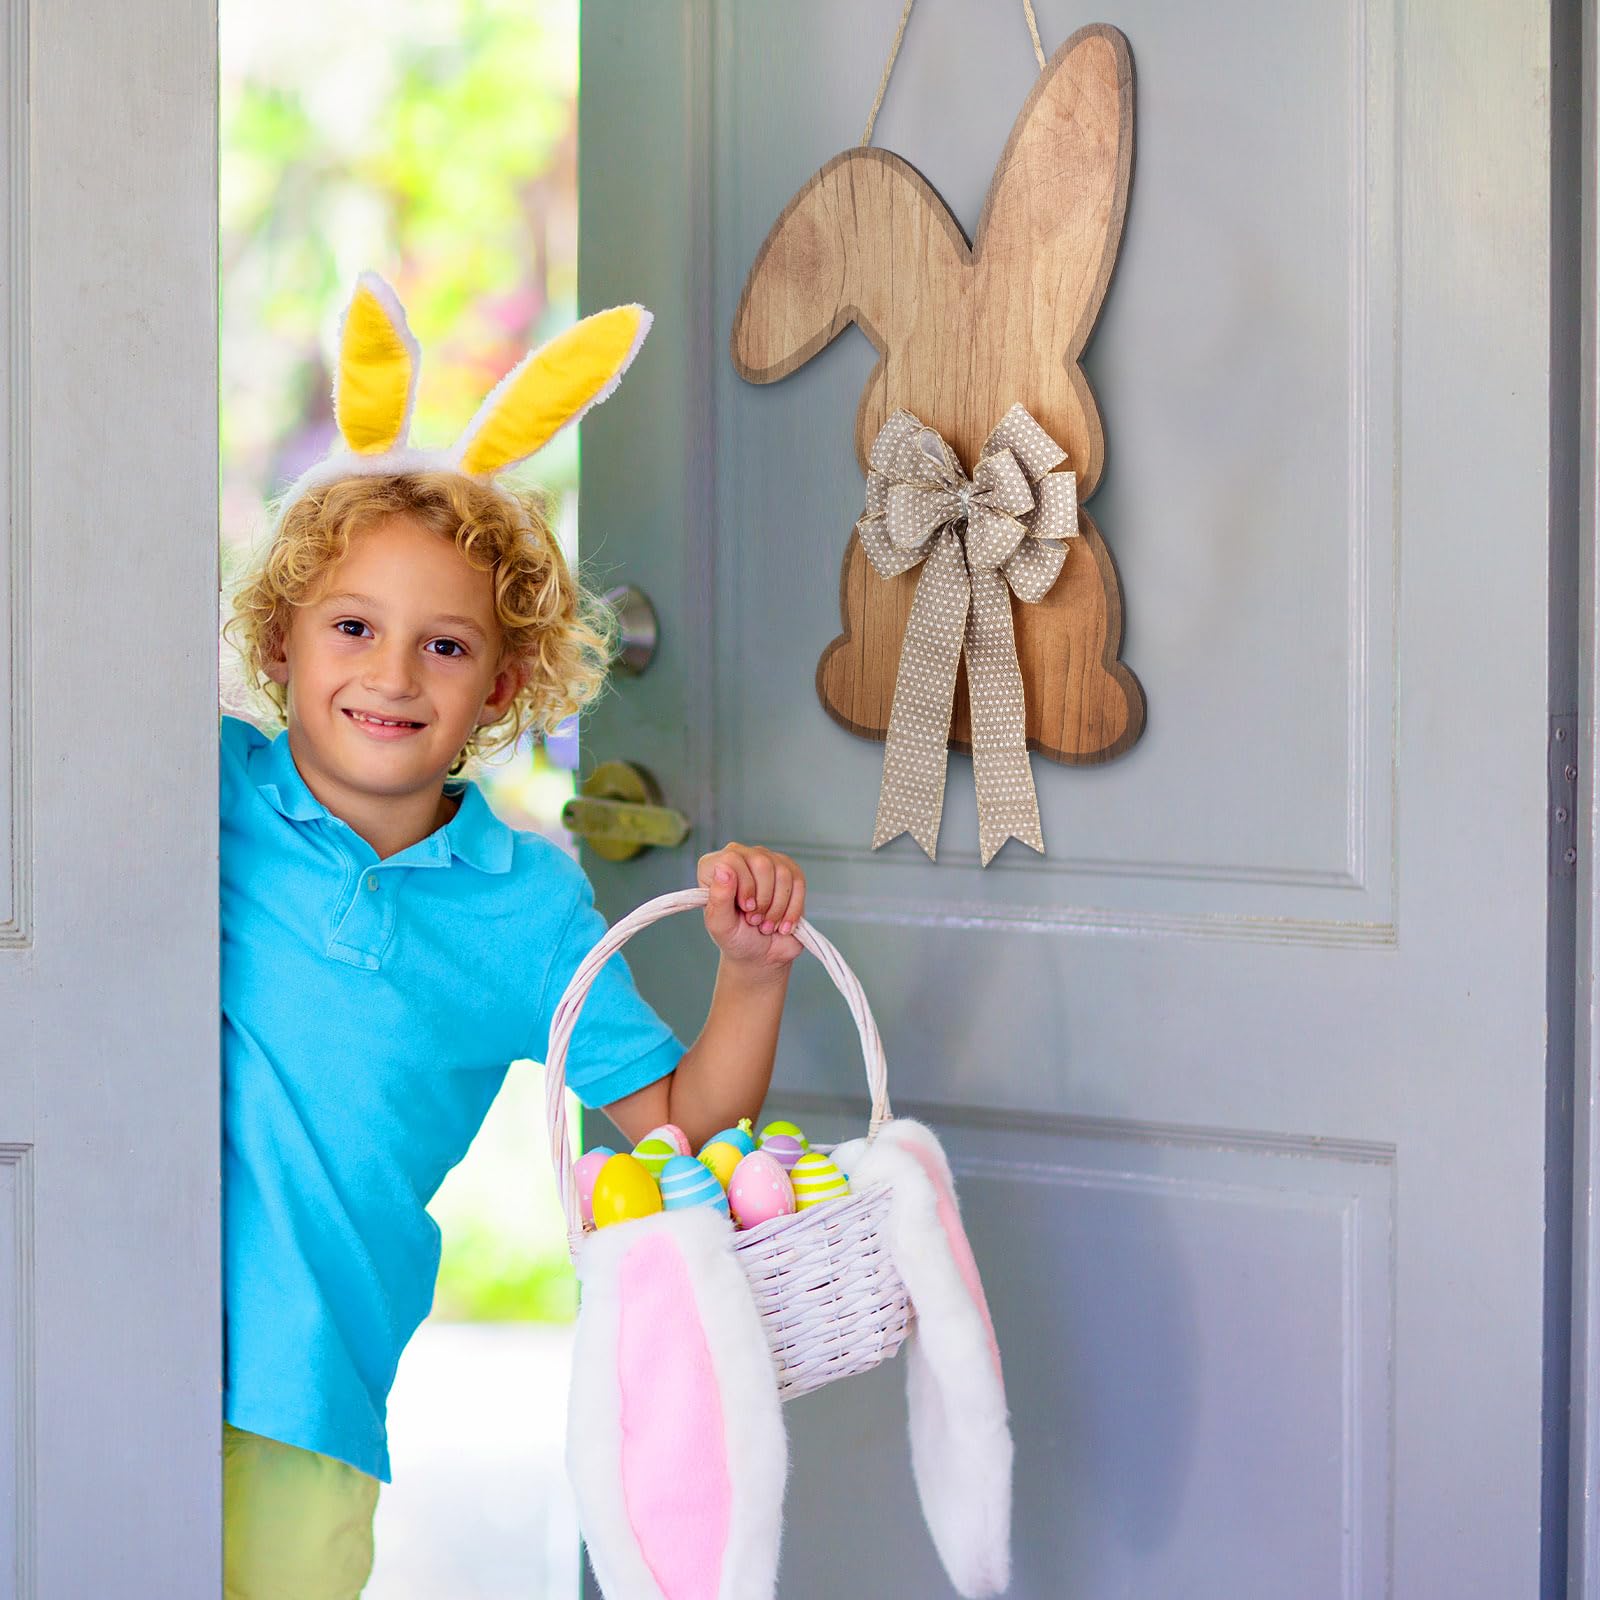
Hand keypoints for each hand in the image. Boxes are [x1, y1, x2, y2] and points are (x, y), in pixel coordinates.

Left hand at [696, 843, 806, 973]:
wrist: (760, 954)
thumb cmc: (736, 937)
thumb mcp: (721, 924)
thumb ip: (718, 897)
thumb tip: (723, 868)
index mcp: (717, 866)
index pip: (733, 859)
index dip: (744, 886)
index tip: (745, 908)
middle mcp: (742, 858)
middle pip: (762, 863)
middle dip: (763, 900)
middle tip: (755, 920)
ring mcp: (768, 862)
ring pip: (782, 873)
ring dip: (777, 908)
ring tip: (766, 924)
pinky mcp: (790, 872)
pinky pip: (798, 882)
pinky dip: (792, 910)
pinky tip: (782, 924)